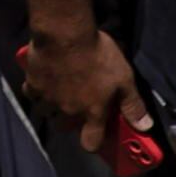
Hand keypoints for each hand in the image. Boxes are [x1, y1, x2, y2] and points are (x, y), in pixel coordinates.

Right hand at [19, 22, 155, 163]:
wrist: (65, 33)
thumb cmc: (97, 55)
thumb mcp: (124, 78)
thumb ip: (133, 104)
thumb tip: (145, 126)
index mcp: (92, 112)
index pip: (90, 143)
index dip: (93, 143)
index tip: (94, 134)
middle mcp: (68, 110)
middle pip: (63, 127)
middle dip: (68, 121)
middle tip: (75, 106)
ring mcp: (49, 98)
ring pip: (45, 112)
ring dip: (51, 106)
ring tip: (58, 93)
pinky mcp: (33, 83)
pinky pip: (30, 93)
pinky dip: (35, 90)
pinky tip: (42, 80)